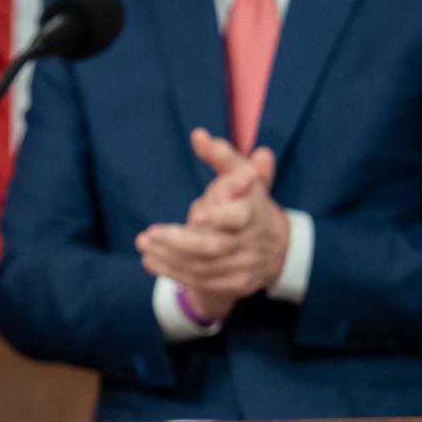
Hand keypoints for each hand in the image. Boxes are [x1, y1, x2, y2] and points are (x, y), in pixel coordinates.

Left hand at [135, 128, 289, 318]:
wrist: (277, 247)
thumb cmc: (249, 203)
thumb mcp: (243, 177)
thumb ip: (222, 157)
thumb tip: (199, 136)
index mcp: (255, 213)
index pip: (238, 217)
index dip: (217, 217)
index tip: (195, 213)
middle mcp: (253, 243)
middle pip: (213, 247)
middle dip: (179, 242)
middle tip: (149, 234)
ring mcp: (245, 267)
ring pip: (203, 267)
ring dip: (169, 257)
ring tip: (144, 244)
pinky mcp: (235, 285)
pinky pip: (201, 282)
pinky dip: (173, 272)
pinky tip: (151, 260)